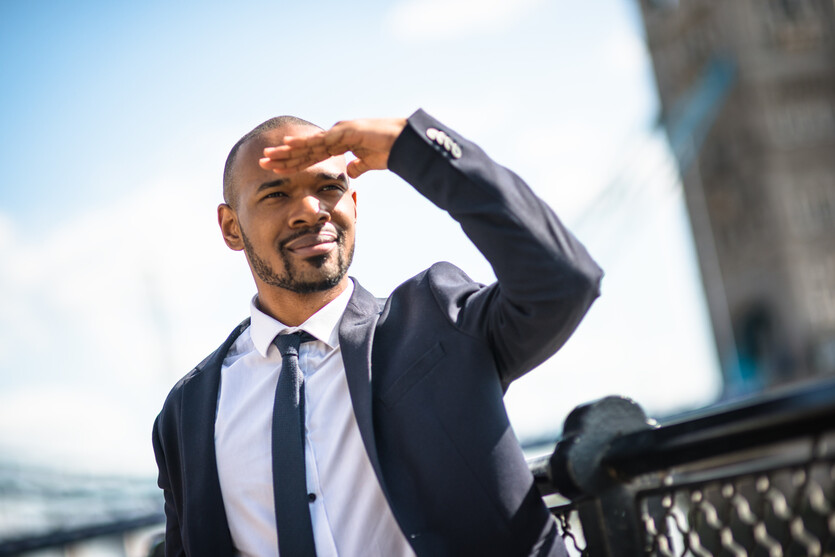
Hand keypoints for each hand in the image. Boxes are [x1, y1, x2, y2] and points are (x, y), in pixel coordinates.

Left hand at [260, 118, 407, 178]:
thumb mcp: (370, 163)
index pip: (311, 155)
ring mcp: (339, 132)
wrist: (405, 142)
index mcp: (339, 143)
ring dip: (286, 152)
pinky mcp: (345, 132)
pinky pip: (320, 141)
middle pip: (304, 149)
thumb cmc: (390, 150)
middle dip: (283, 157)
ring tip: (268, 157)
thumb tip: (350, 172)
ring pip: (308, 144)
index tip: (276, 169)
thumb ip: (358, 166)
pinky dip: (304, 144)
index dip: (293, 162)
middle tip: (263, 162)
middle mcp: (335, 135)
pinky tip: (288, 146)